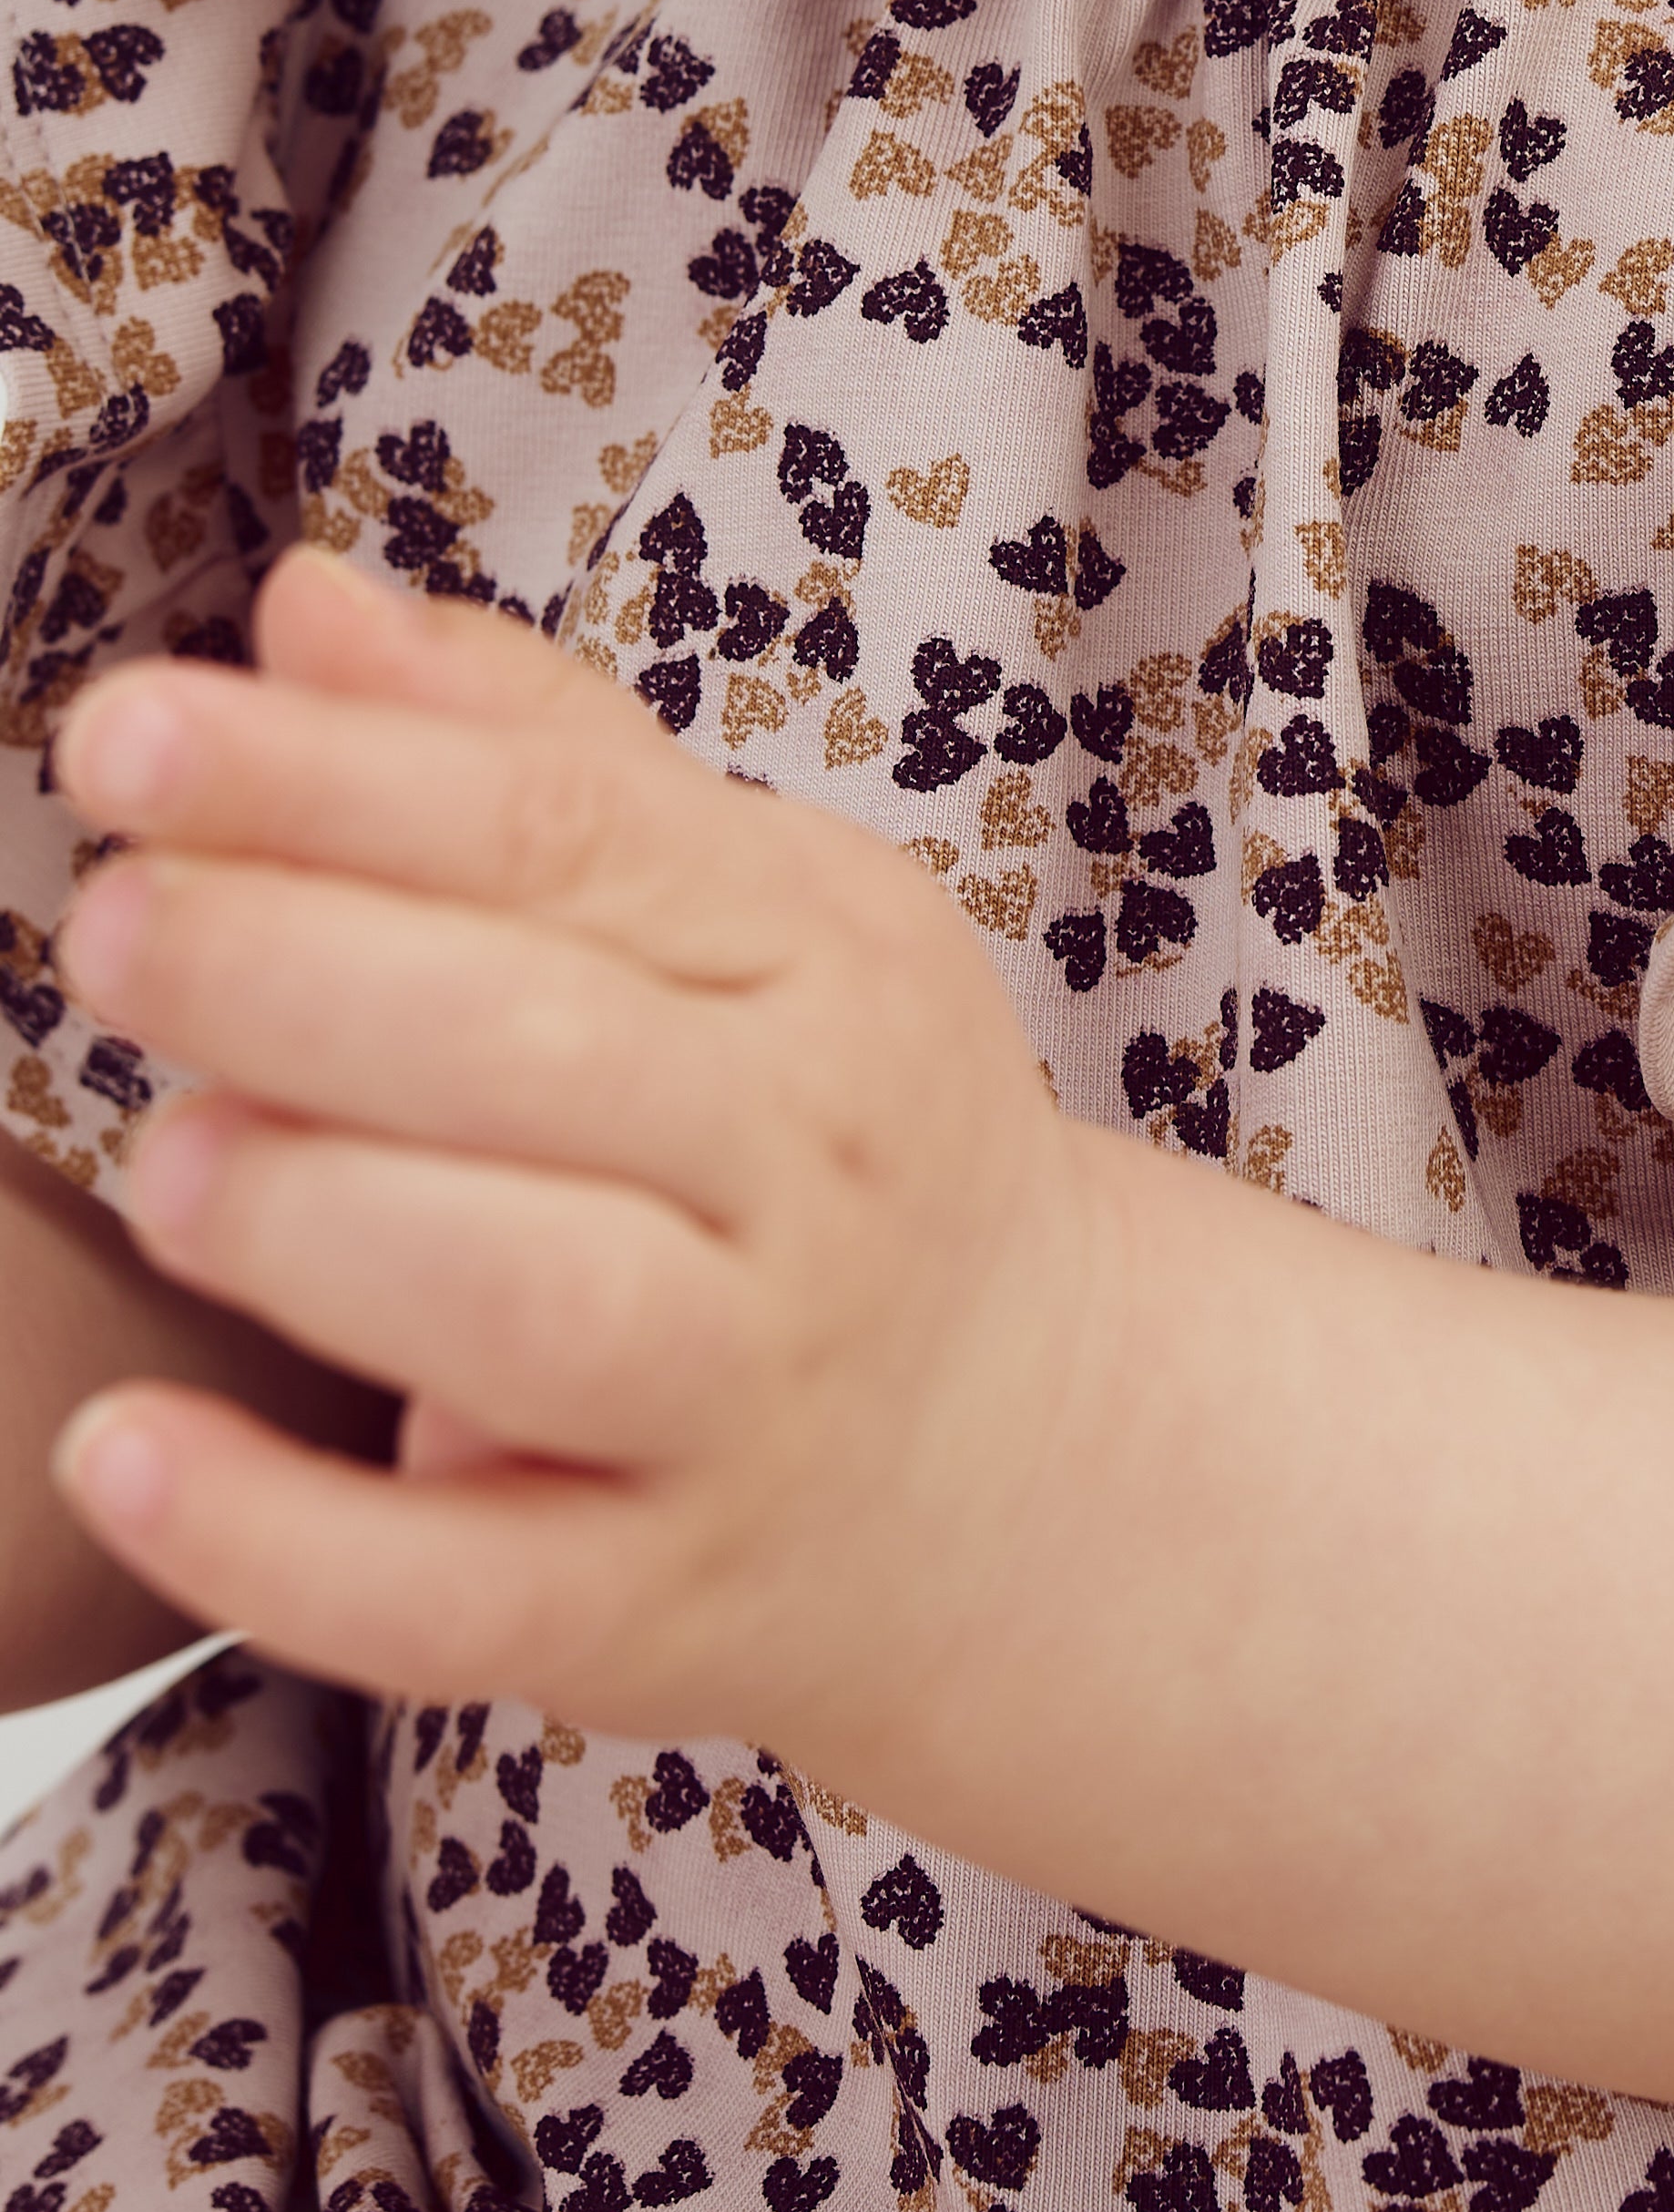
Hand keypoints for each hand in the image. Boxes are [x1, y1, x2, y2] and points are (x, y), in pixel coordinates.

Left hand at [46, 545, 1098, 1762]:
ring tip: (168, 1165)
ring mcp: (751, 1395)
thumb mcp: (742, 907)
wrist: (1023, 1449)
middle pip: (546, 1049)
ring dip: (322, 1224)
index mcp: (819, 949)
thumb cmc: (818, 1133)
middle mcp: (812, 1160)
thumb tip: (305, 605)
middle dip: (297, 975)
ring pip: (537, 1306)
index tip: (121, 732)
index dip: (328, 777)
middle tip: (113, 933)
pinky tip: (119, 1453)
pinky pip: (468, 1593)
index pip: (562, 831)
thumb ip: (522, 756)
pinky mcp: (667, 1607)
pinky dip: (280, 1537)